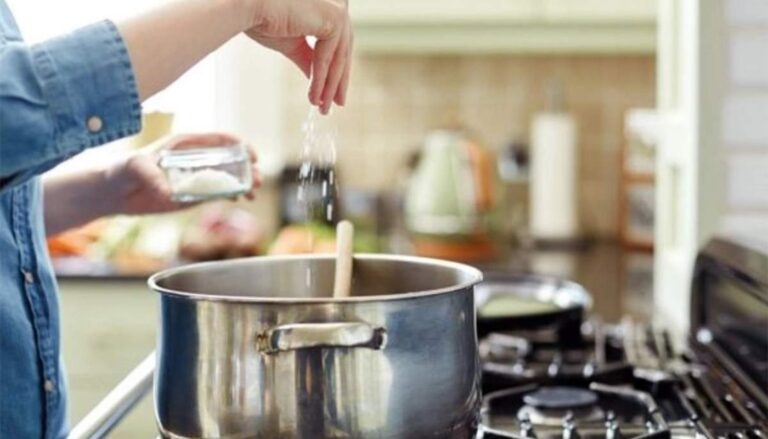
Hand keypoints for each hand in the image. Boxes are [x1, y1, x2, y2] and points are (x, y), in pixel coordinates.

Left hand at [103, 133, 261, 215]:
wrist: (113, 193)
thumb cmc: (121, 171)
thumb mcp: (134, 168)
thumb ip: (150, 176)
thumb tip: (168, 193)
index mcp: (186, 144)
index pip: (219, 139)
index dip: (239, 145)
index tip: (251, 155)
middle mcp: (195, 159)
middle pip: (230, 159)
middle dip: (247, 168)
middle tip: (257, 180)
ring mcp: (196, 177)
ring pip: (228, 177)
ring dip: (244, 183)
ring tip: (253, 194)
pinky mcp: (194, 194)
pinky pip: (219, 193)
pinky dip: (233, 194)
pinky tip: (242, 200)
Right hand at [245, 0, 351, 113]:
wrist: (247, 7)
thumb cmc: (262, 19)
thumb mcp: (293, 44)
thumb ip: (309, 59)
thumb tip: (319, 81)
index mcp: (327, 5)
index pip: (336, 42)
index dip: (335, 69)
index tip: (331, 94)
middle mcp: (336, 2)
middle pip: (342, 49)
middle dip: (336, 81)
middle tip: (334, 105)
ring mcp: (338, 7)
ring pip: (338, 56)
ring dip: (329, 85)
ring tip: (322, 107)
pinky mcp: (335, 17)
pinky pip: (330, 57)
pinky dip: (322, 79)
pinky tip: (314, 97)